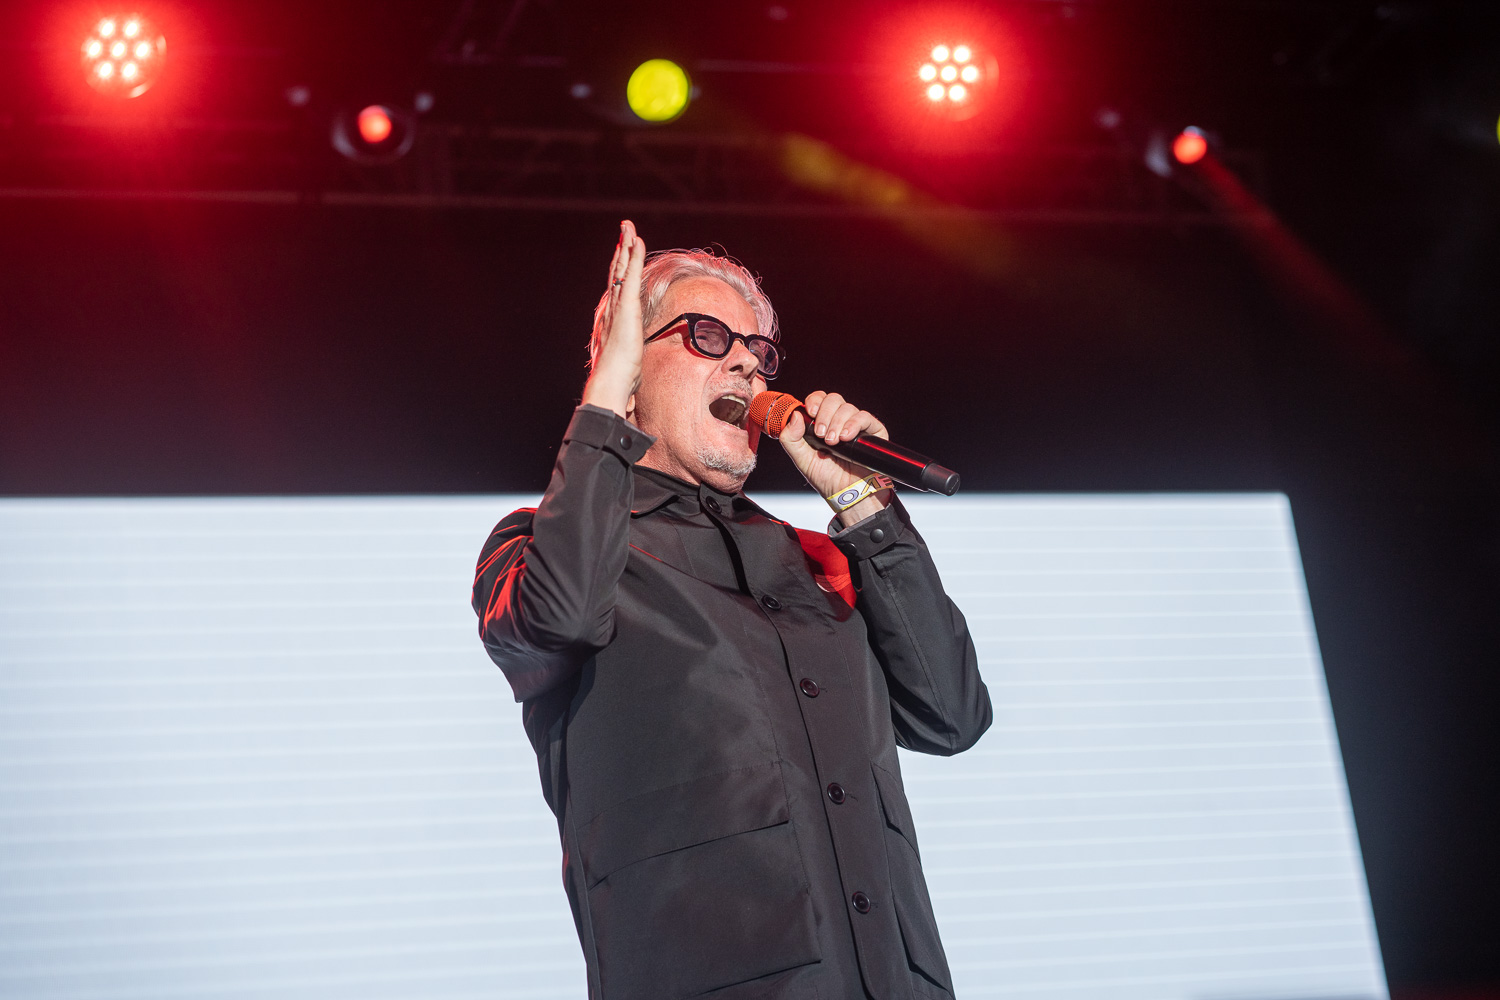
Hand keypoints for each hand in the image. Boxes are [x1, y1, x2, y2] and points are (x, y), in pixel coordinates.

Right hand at [581, 221, 646, 417]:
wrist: (608, 383)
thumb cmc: (618, 380)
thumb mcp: (628, 365)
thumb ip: (629, 363)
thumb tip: (632, 380)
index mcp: (612, 320)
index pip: (617, 289)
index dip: (620, 271)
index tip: (623, 255)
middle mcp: (611, 309)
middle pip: (615, 274)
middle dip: (620, 251)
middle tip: (624, 231)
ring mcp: (617, 307)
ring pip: (621, 270)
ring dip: (626, 247)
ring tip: (629, 228)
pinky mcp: (625, 307)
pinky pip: (629, 276)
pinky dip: (633, 257)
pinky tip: (636, 241)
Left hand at [778, 390, 892, 526]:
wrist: (847, 494)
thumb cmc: (827, 478)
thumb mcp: (801, 459)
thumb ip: (791, 439)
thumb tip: (794, 416)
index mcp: (822, 423)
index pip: (819, 399)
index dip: (814, 401)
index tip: (810, 412)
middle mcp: (839, 421)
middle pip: (833, 399)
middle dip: (824, 414)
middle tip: (821, 434)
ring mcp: (856, 425)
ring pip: (847, 407)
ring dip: (837, 423)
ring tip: (833, 442)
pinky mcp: (873, 431)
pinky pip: (864, 417)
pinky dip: (853, 424)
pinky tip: (846, 438)